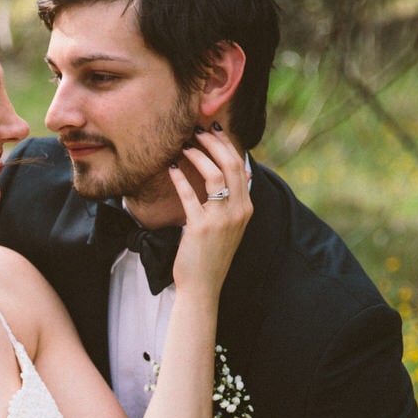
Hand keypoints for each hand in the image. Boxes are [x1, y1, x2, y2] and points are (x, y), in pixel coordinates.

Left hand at [168, 126, 252, 294]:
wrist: (203, 286)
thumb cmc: (211, 254)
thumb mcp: (231, 225)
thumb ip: (235, 200)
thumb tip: (242, 172)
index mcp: (246, 208)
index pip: (240, 166)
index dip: (226, 145)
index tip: (213, 131)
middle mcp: (238, 211)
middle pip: (230, 164)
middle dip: (213, 143)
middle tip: (196, 130)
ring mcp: (221, 220)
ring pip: (214, 175)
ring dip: (197, 156)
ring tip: (182, 146)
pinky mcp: (201, 228)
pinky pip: (190, 195)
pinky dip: (180, 178)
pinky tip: (171, 168)